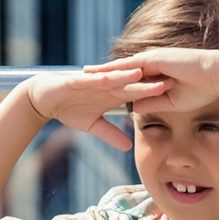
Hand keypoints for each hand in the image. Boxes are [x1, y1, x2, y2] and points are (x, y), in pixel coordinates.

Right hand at [27, 66, 162, 151]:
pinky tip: (109, 79)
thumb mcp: (92, 126)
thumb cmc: (68, 108)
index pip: (137, 93)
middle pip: (130, 83)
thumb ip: (111, 134)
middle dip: (147, 82)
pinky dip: (98, 79)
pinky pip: (89, 79)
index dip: (154, 93)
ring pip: (112, 77)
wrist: (44, 98)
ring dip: (126, 75)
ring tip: (141, 73)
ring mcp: (91, 81)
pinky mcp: (75, 80)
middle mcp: (105, 85)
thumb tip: (128, 146)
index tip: (174, 94)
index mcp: (111, 94)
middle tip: (168, 80)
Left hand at [90, 48, 218, 113]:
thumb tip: (135, 108)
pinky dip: (114, 69)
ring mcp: (152, 59)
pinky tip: (100, 73)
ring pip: (121, 65)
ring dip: (103, 70)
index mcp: (158, 73)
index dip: (116, 82)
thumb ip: (152, 103)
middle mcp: (152, 63)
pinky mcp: (154, 58)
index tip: (100, 89)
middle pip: (122, 69)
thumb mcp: (172, 101)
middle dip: (103, 74)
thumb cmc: (201, 89)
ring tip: (84, 74)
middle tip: (83, 78)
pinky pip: (129, 65)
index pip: (132, 78)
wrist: (216, 75)